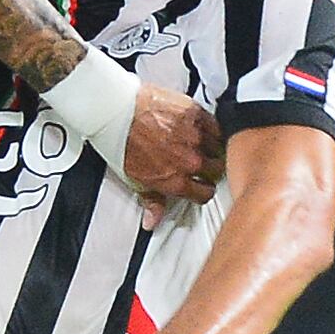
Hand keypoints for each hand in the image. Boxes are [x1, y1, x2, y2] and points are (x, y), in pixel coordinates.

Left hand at [122, 85, 222, 206]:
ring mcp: (195, 136)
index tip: (200, 184)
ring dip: (211, 147)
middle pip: (216, 170)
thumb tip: (153, 221)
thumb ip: (151, 201)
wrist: (115, 112)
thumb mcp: (133, 179)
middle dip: (209, 168)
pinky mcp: (195, 114)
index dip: (203, 189)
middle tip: (199, 162)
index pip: (205, 194)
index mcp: (176, 181)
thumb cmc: (121, 143)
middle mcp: (190, 160)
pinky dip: (210, 127)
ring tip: (199, 144)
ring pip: (219, 147)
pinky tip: (200, 128)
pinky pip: (215, 125)